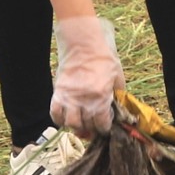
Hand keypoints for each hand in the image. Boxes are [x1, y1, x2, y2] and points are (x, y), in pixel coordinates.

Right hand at [51, 16, 121, 135]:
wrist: (83, 45)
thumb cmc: (103, 59)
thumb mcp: (117, 76)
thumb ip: (118, 95)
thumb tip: (120, 110)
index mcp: (100, 97)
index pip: (101, 124)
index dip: (104, 128)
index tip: (105, 127)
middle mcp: (84, 100)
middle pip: (86, 126)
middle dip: (91, 130)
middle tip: (93, 127)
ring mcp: (69, 97)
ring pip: (70, 124)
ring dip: (76, 127)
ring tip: (81, 124)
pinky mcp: (57, 92)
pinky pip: (55, 114)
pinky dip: (59, 119)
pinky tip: (66, 118)